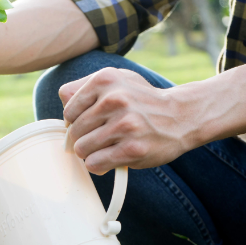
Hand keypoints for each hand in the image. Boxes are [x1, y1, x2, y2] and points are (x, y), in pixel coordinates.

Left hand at [60, 68, 196, 174]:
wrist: (183, 116)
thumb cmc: (141, 100)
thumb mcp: (116, 81)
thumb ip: (83, 86)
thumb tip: (62, 101)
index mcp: (106, 80)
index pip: (68, 111)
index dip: (76, 121)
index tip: (93, 121)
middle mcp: (115, 100)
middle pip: (73, 132)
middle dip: (84, 138)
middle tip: (103, 136)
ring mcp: (125, 125)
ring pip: (81, 149)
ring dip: (91, 152)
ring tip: (109, 145)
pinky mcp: (132, 149)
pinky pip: (94, 164)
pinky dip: (99, 164)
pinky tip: (112, 156)